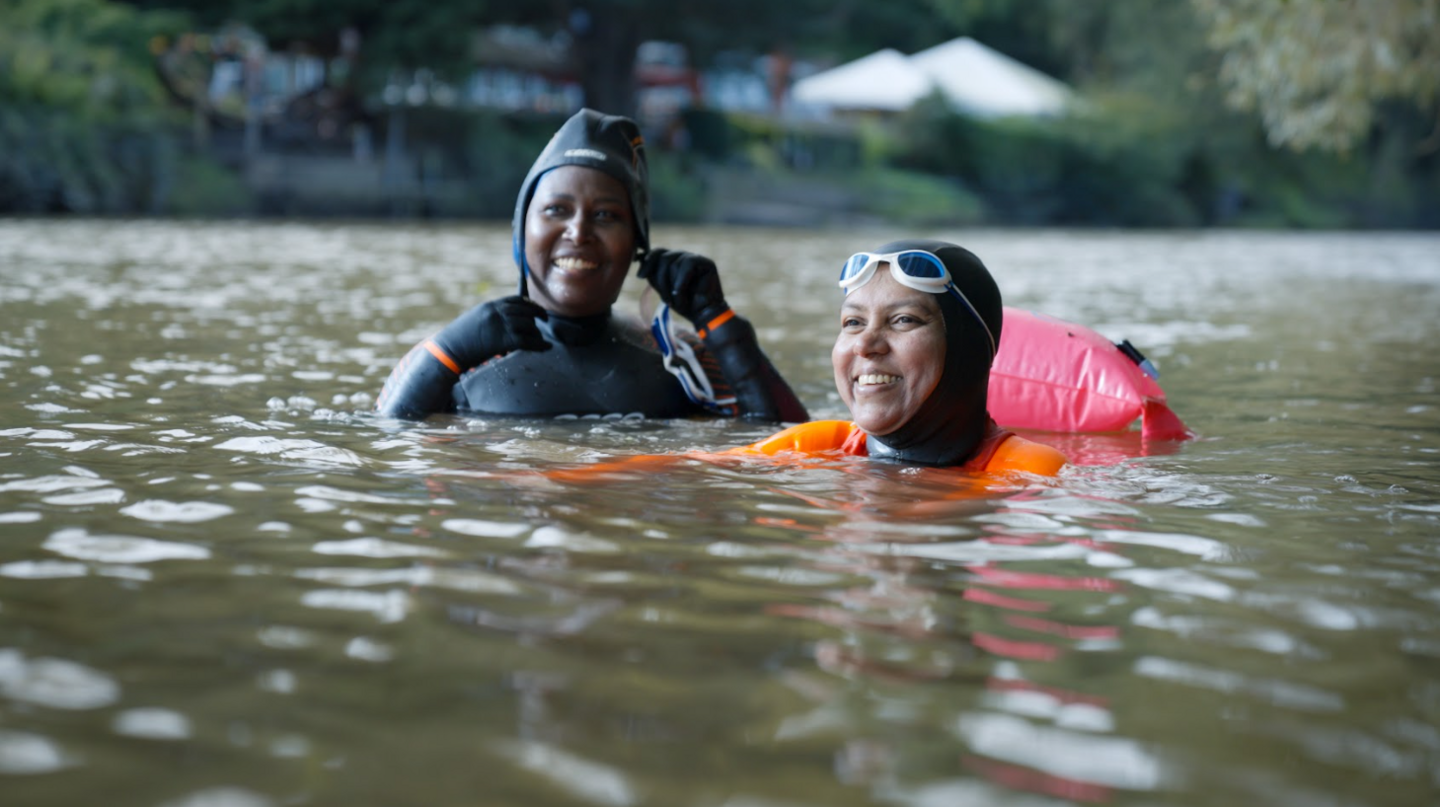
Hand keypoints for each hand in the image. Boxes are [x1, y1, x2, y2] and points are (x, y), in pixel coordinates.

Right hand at [434, 295, 549, 368]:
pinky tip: (545, 347)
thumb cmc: (459, 340)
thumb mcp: (475, 320)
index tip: (535, 309)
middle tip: (545, 319)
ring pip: (528, 325)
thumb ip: (491, 317)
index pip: (516, 300)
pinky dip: (539, 345)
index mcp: (490, 306)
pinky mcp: (502, 340)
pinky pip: (527, 341)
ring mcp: (500, 325)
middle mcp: (497, 313)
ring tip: (539, 339)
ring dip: (536, 332)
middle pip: (526, 310)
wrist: (448, 351)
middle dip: (538, 314)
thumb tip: (505, 321)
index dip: (529, 304)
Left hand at [638, 248, 728, 324]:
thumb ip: (653, 274)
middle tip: (666, 300)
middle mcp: (684, 256)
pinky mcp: (707, 263)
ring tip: (677, 301)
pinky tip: (681, 294)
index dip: (648, 261)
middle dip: (661, 280)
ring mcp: (696, 258)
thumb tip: (640, 259)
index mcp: (674, 260)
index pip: (658, 252)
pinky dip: (681, 282)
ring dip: (672, 287)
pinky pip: (687, 265)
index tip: (639, 276)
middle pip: (664, 258)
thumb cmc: (684, 303)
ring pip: (674, 263)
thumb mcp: (663, 289)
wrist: (702, 315)